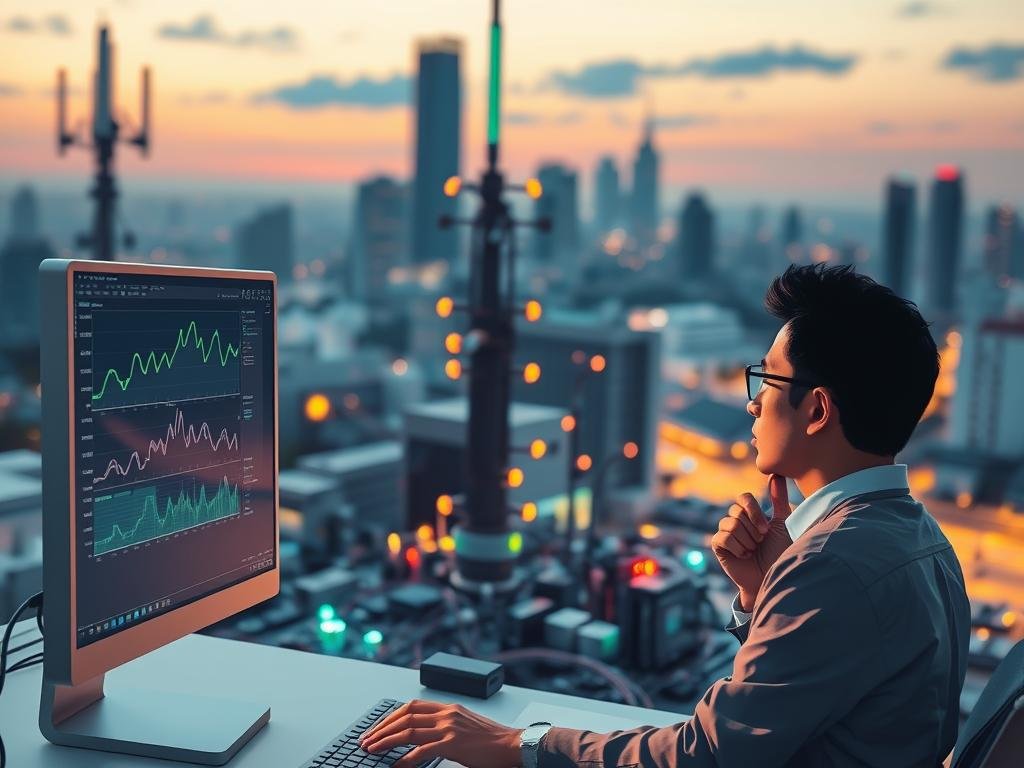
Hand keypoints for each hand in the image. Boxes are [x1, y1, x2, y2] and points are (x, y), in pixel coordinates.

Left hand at [359, 699, 522, 767]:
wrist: (512, 745)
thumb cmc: (491, 740)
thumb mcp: (464, 726)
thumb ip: (444, 726)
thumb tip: (420, 738)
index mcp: (448, 707)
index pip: (411, 706)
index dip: (391, 717)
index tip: (377, 728)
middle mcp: (446, 714)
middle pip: (405, 716)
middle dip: (382, 729)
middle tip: (366, 740)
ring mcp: (449, 728)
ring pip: (408, 730)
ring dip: (386, 741)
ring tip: (372, 750)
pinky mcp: (453, 744)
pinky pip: (422, 750)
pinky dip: (405, 758)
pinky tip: (395, 765)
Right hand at [711, 474, 792, 611]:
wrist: (772, 576)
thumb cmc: (780, 552)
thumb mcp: (782, 523)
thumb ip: (778, 499)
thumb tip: (776, 474)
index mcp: (749, 513)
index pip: (743, 498)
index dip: (754, 512)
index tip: (766, 530)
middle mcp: (735, 520)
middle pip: (737, 512)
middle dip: (752, 530)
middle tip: (760, 543)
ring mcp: (725, 532)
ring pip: (730, 524)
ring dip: (747, 541)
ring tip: (752, 551)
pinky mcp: (717, 545)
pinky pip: (723, 537)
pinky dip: (737, 548)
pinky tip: (743, 556)